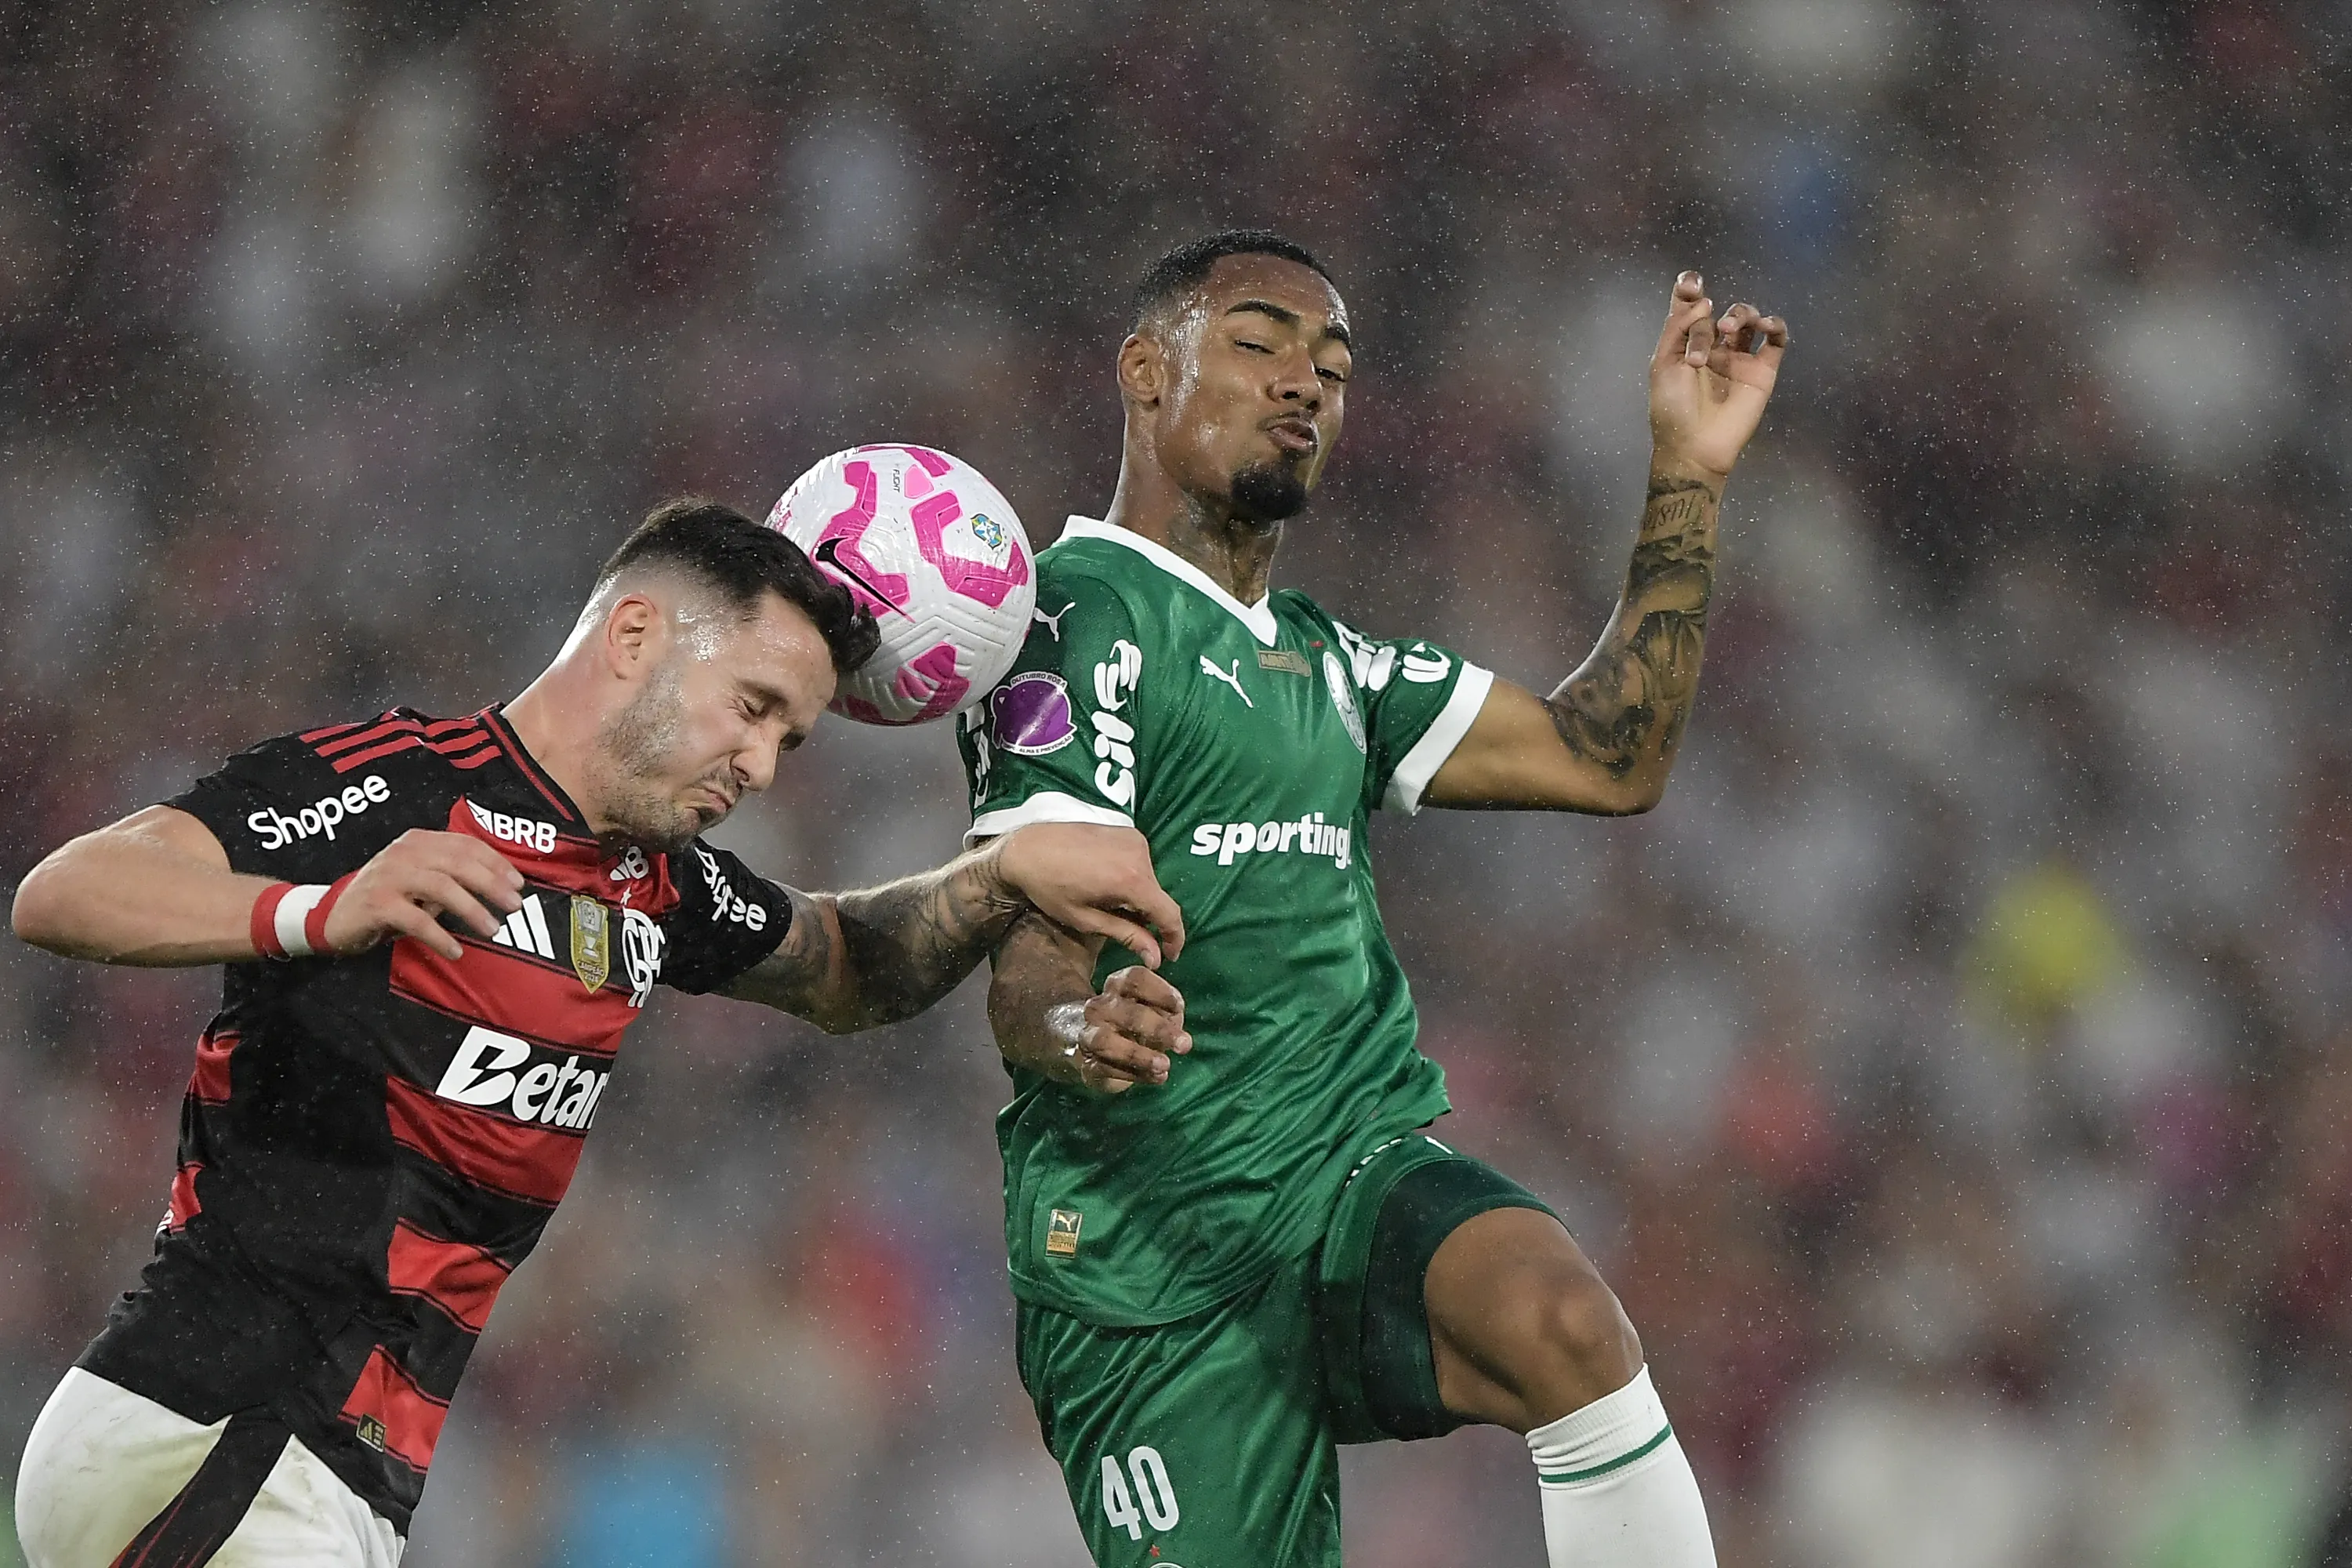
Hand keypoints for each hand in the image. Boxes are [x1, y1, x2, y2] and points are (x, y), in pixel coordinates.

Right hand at [322, 829, 525, 959]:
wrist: (333, 915)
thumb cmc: (387, 898)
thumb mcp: (420, 880)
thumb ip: (452, 876)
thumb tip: (501, 888)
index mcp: (419, 841)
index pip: (466, 845)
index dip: (496, 863)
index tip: (519, 884)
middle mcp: (404, 853)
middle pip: (458, 863)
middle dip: (491, 884)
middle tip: (515, 906)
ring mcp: (388, 876)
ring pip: (440, 887)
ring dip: (472, 909)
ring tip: (493, 929)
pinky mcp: (376, 903)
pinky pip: (416, 919)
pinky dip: (440, 936)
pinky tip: (455, 950)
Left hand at [992, 823, 1184, 967]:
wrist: (1026, 847)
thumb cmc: (1049, 887)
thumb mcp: (1086, 919)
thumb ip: (1127, 936)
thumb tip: (1156, 957)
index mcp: (1131, 879)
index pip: (1170, 913)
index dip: (1174, 938)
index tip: (1169, 954)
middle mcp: (1140, 854)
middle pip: (1159, 896)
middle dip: (1149, 918)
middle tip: (1128, 931)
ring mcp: (1135, 839)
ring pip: (1151, 880)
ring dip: (1140, 897)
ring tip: (1110, 905)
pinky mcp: (1127, 832)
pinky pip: (1141, 863)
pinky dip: (1133, 878)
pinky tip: (1108, 885)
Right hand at [1058, 965, 1190, 1093]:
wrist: (1097, 1049)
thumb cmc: (1135, 1024)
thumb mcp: (1155, 1011)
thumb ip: (1168, 1012)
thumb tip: (1175, 1023)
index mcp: (1118, 986)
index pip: (1136, 979)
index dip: (1160, 991)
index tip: (1179, 1007)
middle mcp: (1099, 1007)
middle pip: (1128, 1013)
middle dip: (1159, 1029)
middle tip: (1184, 1044)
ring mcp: (1089, 1035)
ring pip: (1106, 1042)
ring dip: (1139, 1055)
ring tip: (1165, 1065)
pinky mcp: (1088, 1064)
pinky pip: (1107, 1069)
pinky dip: (1136, 1075)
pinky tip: (1157, 1077)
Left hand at [1648, 271, 1787, 481]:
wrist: (1695, 445)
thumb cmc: (1673, 408)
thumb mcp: (1662, 364)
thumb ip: (1677, 327)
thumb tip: (1705, 302)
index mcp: (1685, 344)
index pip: (1691, 307)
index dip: (1691, 289)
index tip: (1691, 281)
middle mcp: (1713, 347)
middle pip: (1717, 313)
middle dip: (1709, 317)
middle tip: (1703, 341)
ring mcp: (1739, 358)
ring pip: (1747, 319)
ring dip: (1740, 314)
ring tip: (1729, 330)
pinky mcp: (1763, 370)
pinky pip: (1777, 340)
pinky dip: (1775, 325)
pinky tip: (1766, 325)